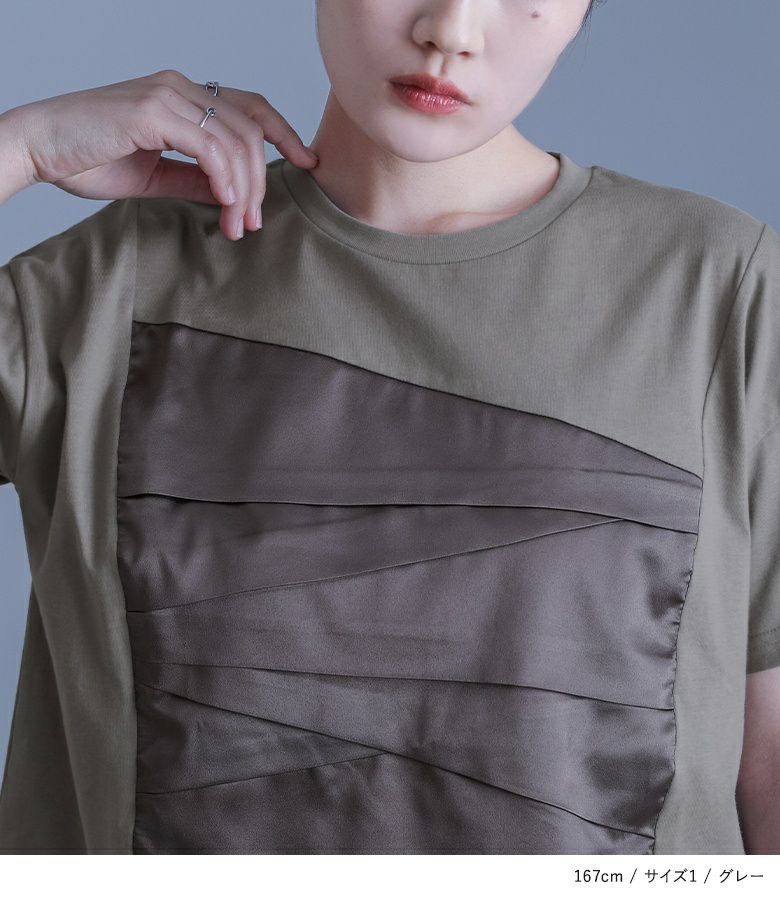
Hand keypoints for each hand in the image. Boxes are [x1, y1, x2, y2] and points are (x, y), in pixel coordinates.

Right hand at [12, 69, 318, 239]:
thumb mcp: (155, 176)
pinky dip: (225, 179)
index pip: (249, 108)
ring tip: (240, 224)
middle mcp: (180, 87)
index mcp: (182, 97)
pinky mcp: (153, 112)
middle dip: (262, 180)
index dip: (282, 133)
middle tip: (255, 221)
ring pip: (235, 140)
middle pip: (249, 128)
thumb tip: (233, 194)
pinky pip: (209, 147)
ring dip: (245, 189)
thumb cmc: (87, 158)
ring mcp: (167, 95)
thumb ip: (195, 180)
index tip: (306, 162)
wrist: (37, 148)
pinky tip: (227, 205)